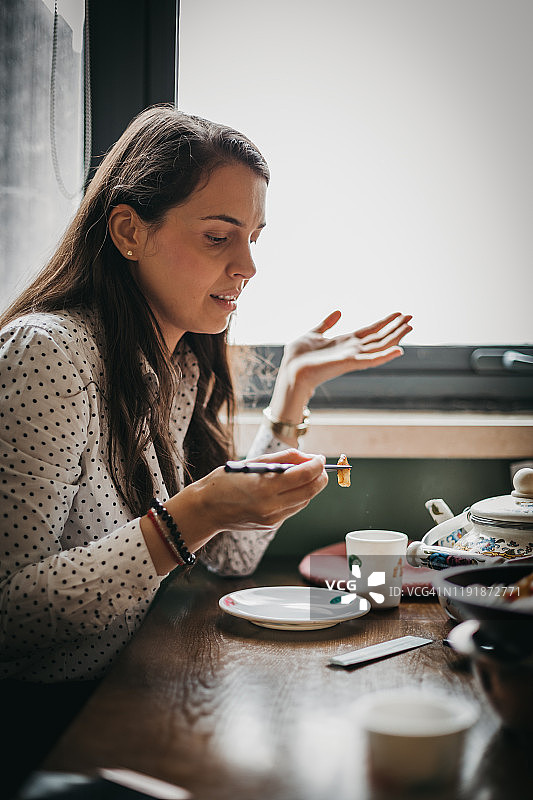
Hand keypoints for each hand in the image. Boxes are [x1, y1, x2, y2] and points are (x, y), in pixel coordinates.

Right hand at [142, 450, 326, 574]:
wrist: (206, 509)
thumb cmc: (225, 481)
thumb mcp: (253, 463)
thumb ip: (282, 459)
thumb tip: (307, 458)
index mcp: (265, 487)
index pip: (305, 475)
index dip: (317, 464)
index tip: (319, 458)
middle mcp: (272, 506)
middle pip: (311, 491)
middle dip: (320, 476)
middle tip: (318, 466)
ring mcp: (273, 519)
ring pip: (304, 501)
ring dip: (309, 487)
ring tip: (301, 474)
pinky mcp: (272, 526)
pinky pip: (292, 509)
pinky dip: (296, 497)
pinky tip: (286, 489)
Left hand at [281, 310, 411, 394]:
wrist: (290, 371)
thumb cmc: (298, 357)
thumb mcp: (313, 333)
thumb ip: (326, 323)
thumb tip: (339, 311)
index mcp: (345, 342)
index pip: (370, 331)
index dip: (385, 322)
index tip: (399, 313)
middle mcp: (352, 350)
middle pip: (379, 337)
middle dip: (395, 327)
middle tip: (411, 317)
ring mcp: (352, 357)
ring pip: (379, 346)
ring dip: (395, 337)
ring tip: (410, 326)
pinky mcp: (349, 364)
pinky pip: (371, 360)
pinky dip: (385, 356)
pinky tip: (399, 350)